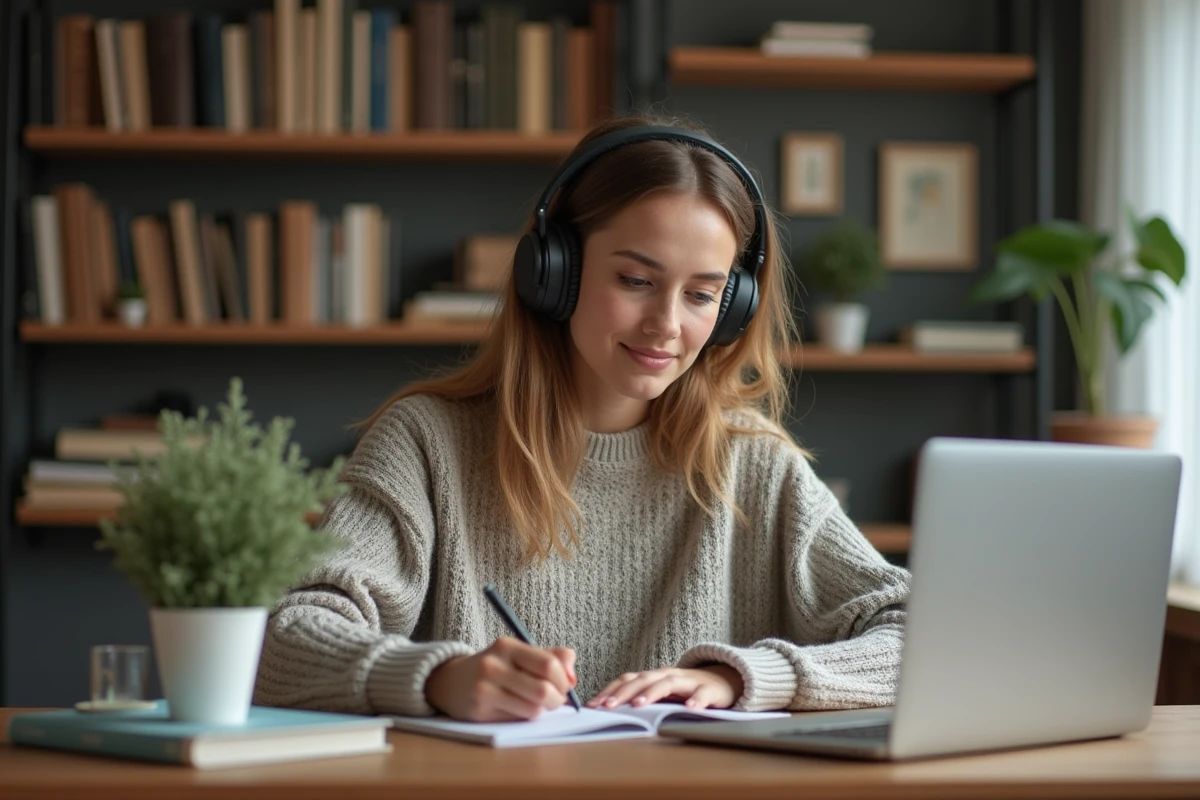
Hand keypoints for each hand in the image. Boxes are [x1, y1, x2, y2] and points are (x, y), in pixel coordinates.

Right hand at [424, 637, 575, 721]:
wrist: (450, 682)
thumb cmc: (496, 667)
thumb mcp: (519, 654)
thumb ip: (551, 658)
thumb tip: (572, 677)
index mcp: (507, 646)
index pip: (548, 664)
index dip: (563, 679)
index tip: (565, 685)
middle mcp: (493, 666)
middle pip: (543, 690)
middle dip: (557, 699)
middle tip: (555, 700)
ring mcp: (484, 690)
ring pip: (532, 709)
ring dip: (541, 710)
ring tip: (535, 703)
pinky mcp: (479, 711)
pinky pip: (516, 720)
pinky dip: (525, 717)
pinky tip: (517, 709)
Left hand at [587, 664, 743, 710]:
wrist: (724, 680)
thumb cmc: (687, 691)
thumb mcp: (662, 694)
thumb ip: (642, 700)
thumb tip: (611, 713)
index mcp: (654, 676)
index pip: (628, 679)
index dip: (610, 690)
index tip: (593, 704)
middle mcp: (668, 675)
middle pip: (643, 679)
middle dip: (624, 692)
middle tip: (609, 706)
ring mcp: (688, 681)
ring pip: (668, 683)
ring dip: (652, 693)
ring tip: (639, 705)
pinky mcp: (709, 689)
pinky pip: (702, 693)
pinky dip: (696, 700)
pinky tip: (690, 708)